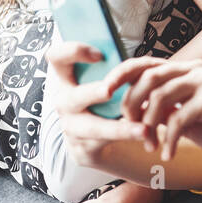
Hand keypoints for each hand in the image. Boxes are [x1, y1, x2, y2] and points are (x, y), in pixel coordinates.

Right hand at [45, 39, 149, 165]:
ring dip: (118, 129)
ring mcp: (70, 128)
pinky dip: (127, 139)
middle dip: (91, 93)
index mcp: (66, 79)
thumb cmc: (108, 102)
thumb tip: (140, 59)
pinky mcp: (82, 150)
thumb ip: (115, 70)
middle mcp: (64, 103)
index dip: (73, 52)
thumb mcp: (108, 83)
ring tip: (143, 129)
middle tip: (108, 91)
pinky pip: (105, 145)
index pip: (57, 57)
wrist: (105, 142)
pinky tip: (144, 135)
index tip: (99, 54)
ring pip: (93, 128)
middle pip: (71, 96)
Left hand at [100, 56, 201, 159]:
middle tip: (131, 130)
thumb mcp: (186, 117)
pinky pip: (180, 118)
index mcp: (185, 69)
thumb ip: (163, 111)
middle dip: (132, 105)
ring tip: (150, 145)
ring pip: (161, 96)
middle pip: (148, 77)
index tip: (104, 92)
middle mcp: (194, 69)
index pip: (145, 63)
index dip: (121, 74)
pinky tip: (170, 154)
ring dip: (149, 125)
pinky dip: (170, 139)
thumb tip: (133, 114)